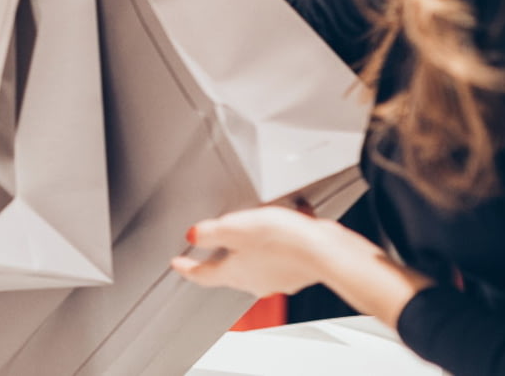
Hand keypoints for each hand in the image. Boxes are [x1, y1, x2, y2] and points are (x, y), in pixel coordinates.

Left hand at [170, 205, 339, 297]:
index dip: (186, 268)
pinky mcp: (300, 268)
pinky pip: (283, 252)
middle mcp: (257, 281)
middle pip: (230, 270)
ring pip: (258, 261)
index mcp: (235, 274)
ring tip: (251, 227)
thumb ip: (209, 232)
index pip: (202, 275)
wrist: (327, 251)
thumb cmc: (283, 242)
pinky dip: (280, 239)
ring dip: (252, 246)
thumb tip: (193, 236)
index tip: (177, 264)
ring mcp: (279, 277)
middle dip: (220, 256)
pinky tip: (285, 222)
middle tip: (211, 245)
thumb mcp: (235, 228)